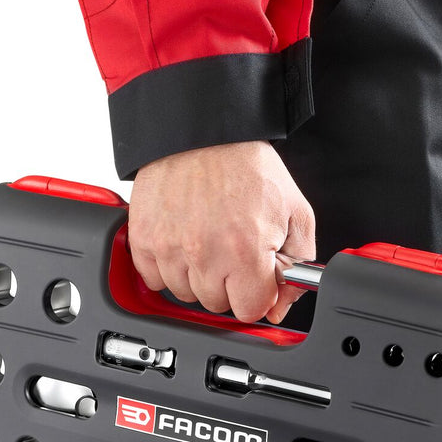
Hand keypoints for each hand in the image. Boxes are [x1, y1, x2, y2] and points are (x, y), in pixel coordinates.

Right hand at [127, 140, 315, 323]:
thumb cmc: (246, 165)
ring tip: (207, 240)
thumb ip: (297, 264)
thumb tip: (280, 305)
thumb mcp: (294, 211)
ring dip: (198, 276)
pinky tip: (183, 241)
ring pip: (185, 295)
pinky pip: (154, 279)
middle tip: (232, 249)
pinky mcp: (144, 240)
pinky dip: (168, 267)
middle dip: (229, 283)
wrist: (201, 132)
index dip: (258, 293)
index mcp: (245, 250)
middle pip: (217, 304)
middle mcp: (205, 254)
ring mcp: (170, 249)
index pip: (250, 310)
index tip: (256, 277)